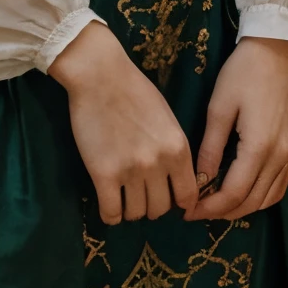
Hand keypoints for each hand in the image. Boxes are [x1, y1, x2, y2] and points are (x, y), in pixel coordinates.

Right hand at [49, 22, 198, 224]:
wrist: (99, 74)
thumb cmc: (134, 89)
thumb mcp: (167, 118)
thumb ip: (174, 149)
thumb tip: (177, 180)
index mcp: (178, 147)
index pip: (188, 196)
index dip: (178, 202)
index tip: (167, 197)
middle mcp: (158, 163)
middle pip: (161, 209)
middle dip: (151, 205)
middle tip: (140, 193)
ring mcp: (130, 170)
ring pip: (136, 214)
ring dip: (130, 208)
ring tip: (122, 194)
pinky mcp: (103, 174)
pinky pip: (110, 214)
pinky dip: (110, 213)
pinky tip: (108, 200)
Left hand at [184, 36, 287, 221]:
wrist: (277, 48)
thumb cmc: (243, 72)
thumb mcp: (219, 107)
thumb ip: (210, 148)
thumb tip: (199, 181)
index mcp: (259, 148)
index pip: (233, 194)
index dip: (209, 208)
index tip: (187, 210)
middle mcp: (280, 156)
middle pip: (252, 202)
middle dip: (223, 212)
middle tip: (197, 209)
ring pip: (269, 198)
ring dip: (243, 206)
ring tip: (217, 203)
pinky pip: (281, 184)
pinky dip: (262, 195)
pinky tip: (245, 190)